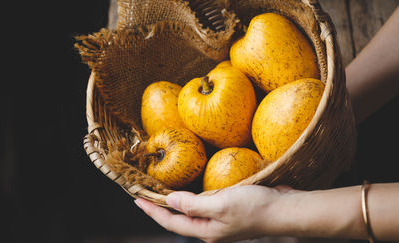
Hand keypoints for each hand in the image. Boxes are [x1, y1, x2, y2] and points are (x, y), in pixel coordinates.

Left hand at [134, 185, 300, 242]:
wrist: (283, 209)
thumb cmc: (254, 208)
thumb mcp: (220, 204)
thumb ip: (193, 204)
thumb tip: (170, 202)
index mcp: (206, 231)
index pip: (171, 222)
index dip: (152, 211)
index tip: (137, 199)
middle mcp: (210, 228)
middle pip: (178, 218)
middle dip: (160, 207)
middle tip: (145, 194)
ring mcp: (219, 220)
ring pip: (191, 211)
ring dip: (176, 201)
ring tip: (161, 191)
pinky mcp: (228, 210)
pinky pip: (204, 204)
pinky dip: (193, 197)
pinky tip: (192, 189)